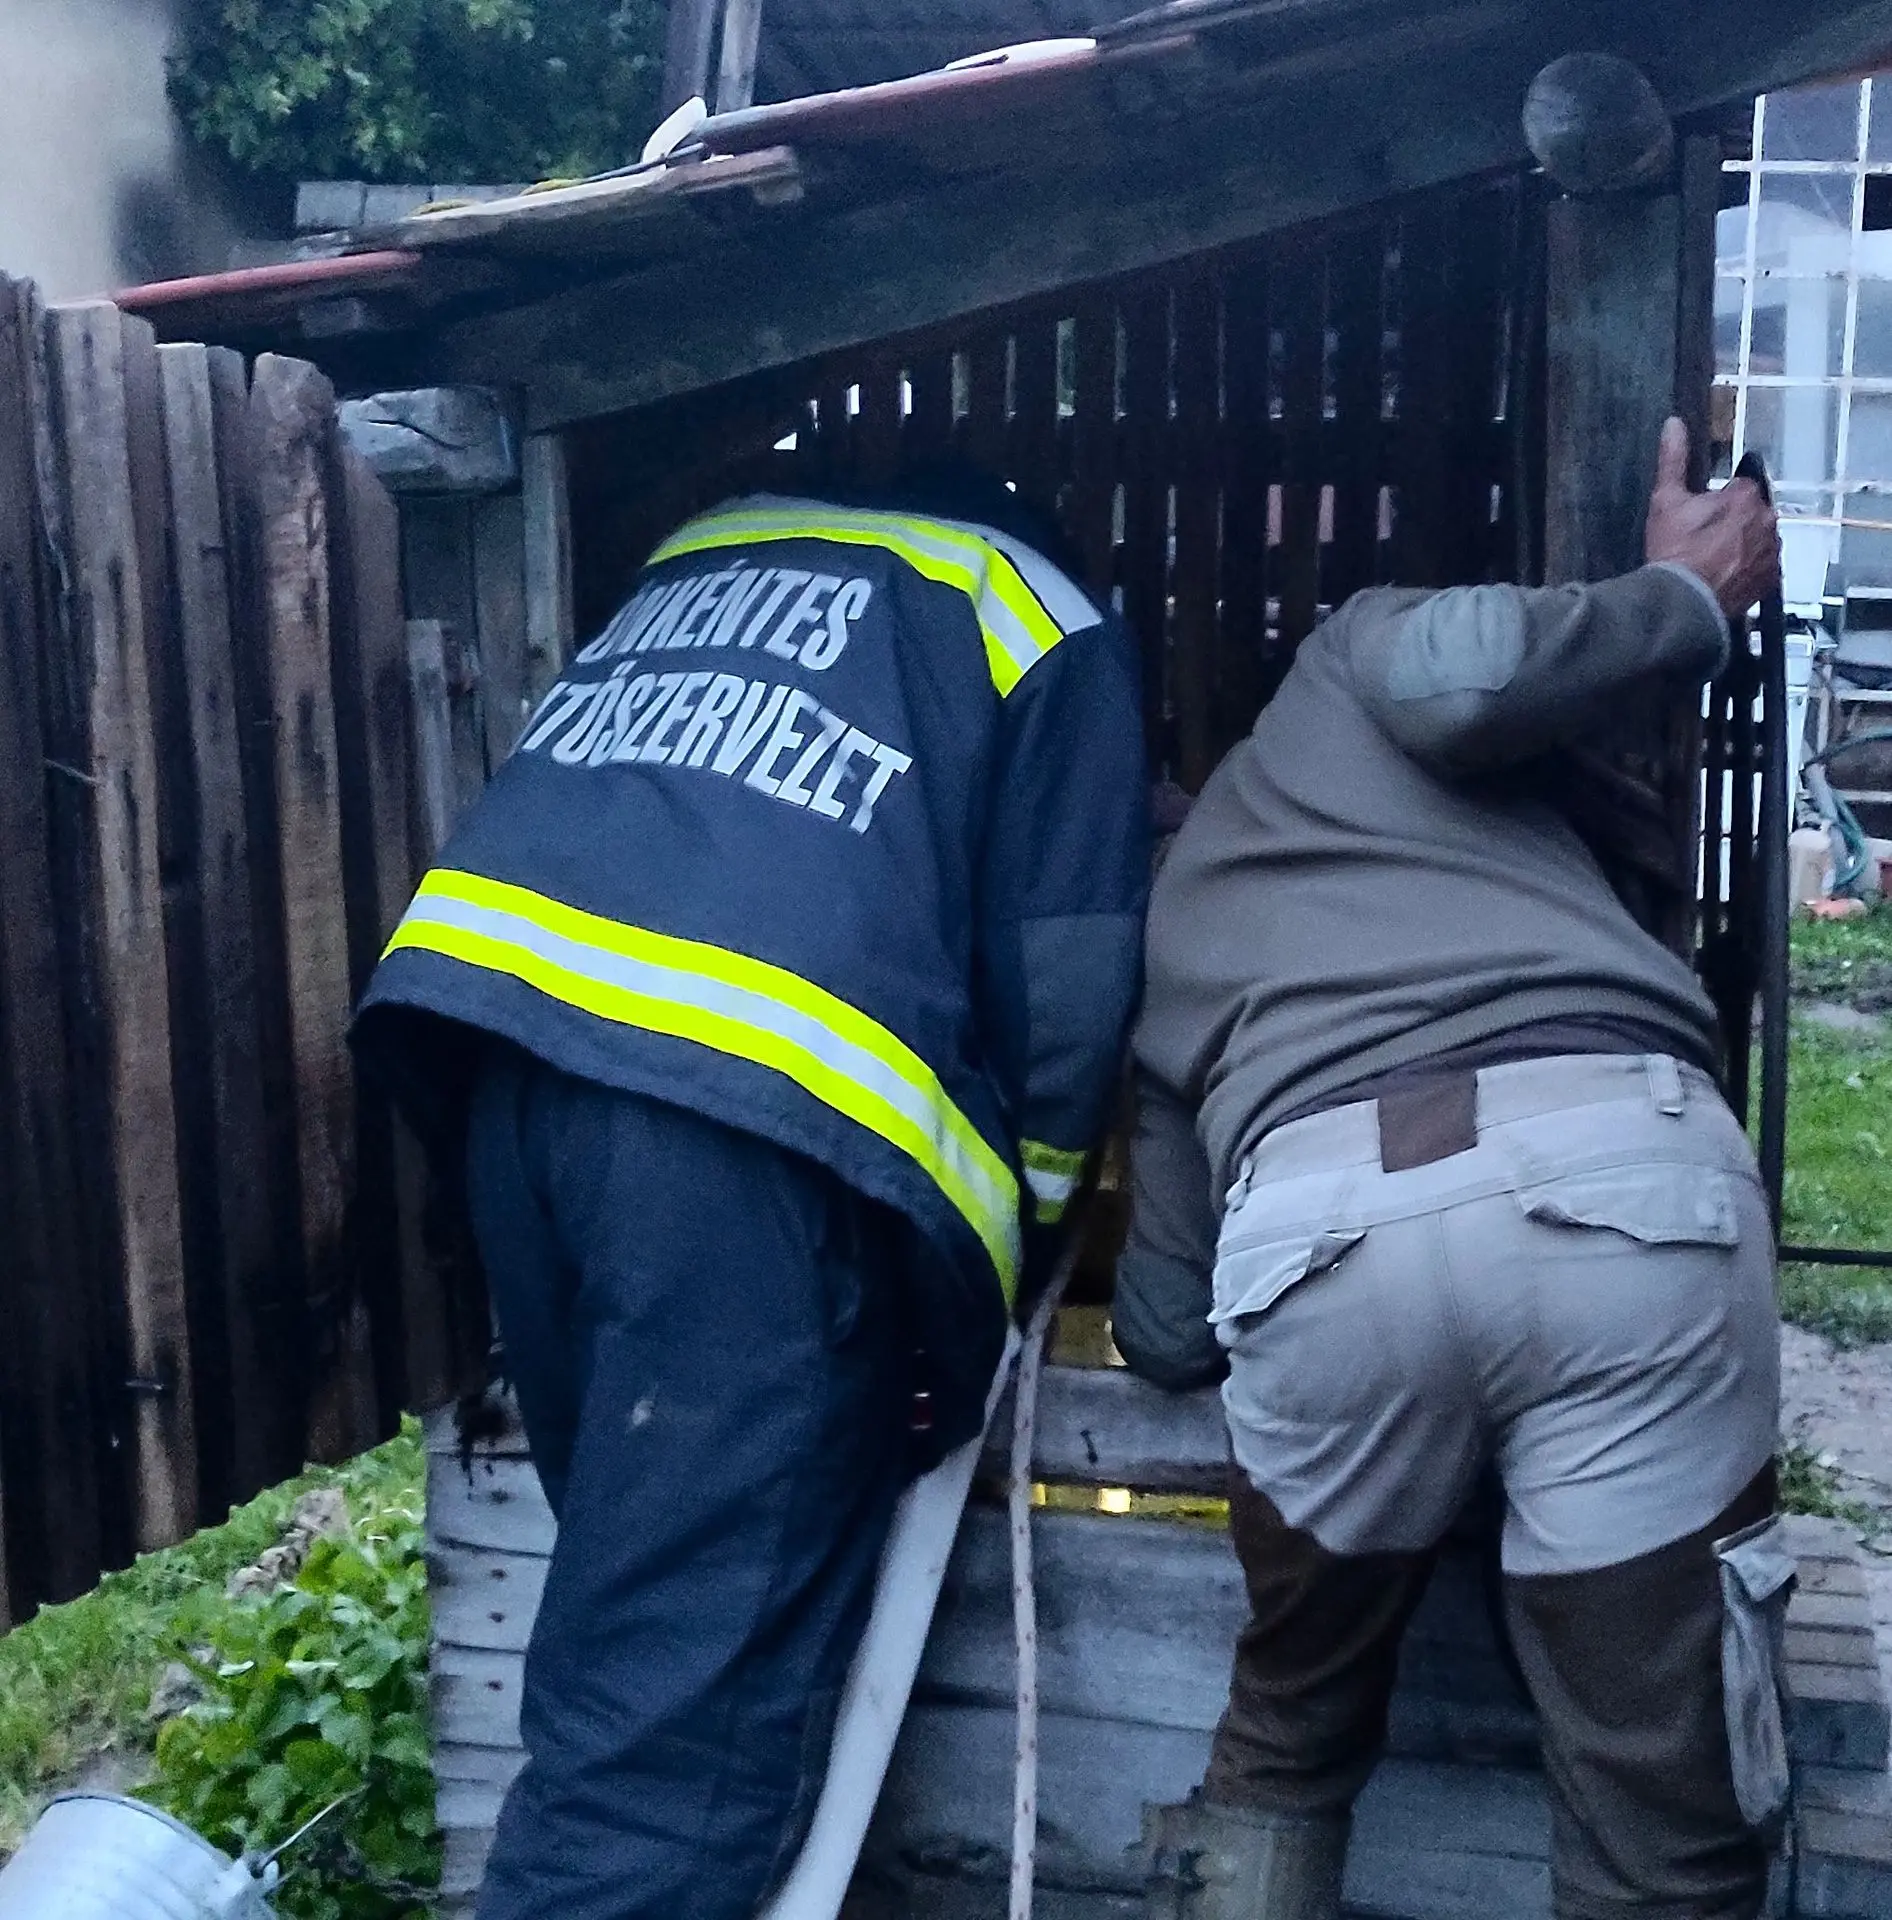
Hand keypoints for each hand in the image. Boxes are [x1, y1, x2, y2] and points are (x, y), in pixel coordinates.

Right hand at [1644, 416, 1779, 615]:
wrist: (1682, 601)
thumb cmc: (1674, 550)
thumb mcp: (1665, 501)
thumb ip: (1673, 460)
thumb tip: (1674, 423)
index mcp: (1746, 496)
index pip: (1738, 488)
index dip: (1717, 502)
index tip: (1699, 518)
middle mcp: (1767, 519)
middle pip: (1751, 513)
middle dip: (1733, 523)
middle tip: (1703, 542)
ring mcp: (1772, 551)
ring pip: (1758, 539)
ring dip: (1743, 546)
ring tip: (1713, 563)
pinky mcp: (1771, 578)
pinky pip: (1763, 567)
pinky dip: (1749, 569)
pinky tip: (1725, 577)